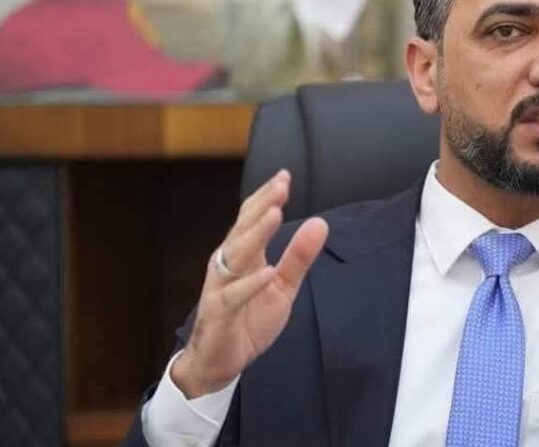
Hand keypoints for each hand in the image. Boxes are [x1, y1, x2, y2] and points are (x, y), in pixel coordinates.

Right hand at [171, 170, 328, 397]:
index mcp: (243, 256)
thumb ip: (299, 257)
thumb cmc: (248, 319)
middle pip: (243, 229)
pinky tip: (268, 272)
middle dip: (262, 206)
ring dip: (256, 234)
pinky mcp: (220, 312)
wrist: (219, 362)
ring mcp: (221, 287)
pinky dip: (251, 283)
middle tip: (281, 185)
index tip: (285, 176)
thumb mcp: (283, 287)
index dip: (267, 197)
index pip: (252, 219)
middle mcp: (228, 265)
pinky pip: (234, 295)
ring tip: (275, 214)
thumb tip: (319, 223)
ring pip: (236, 255)